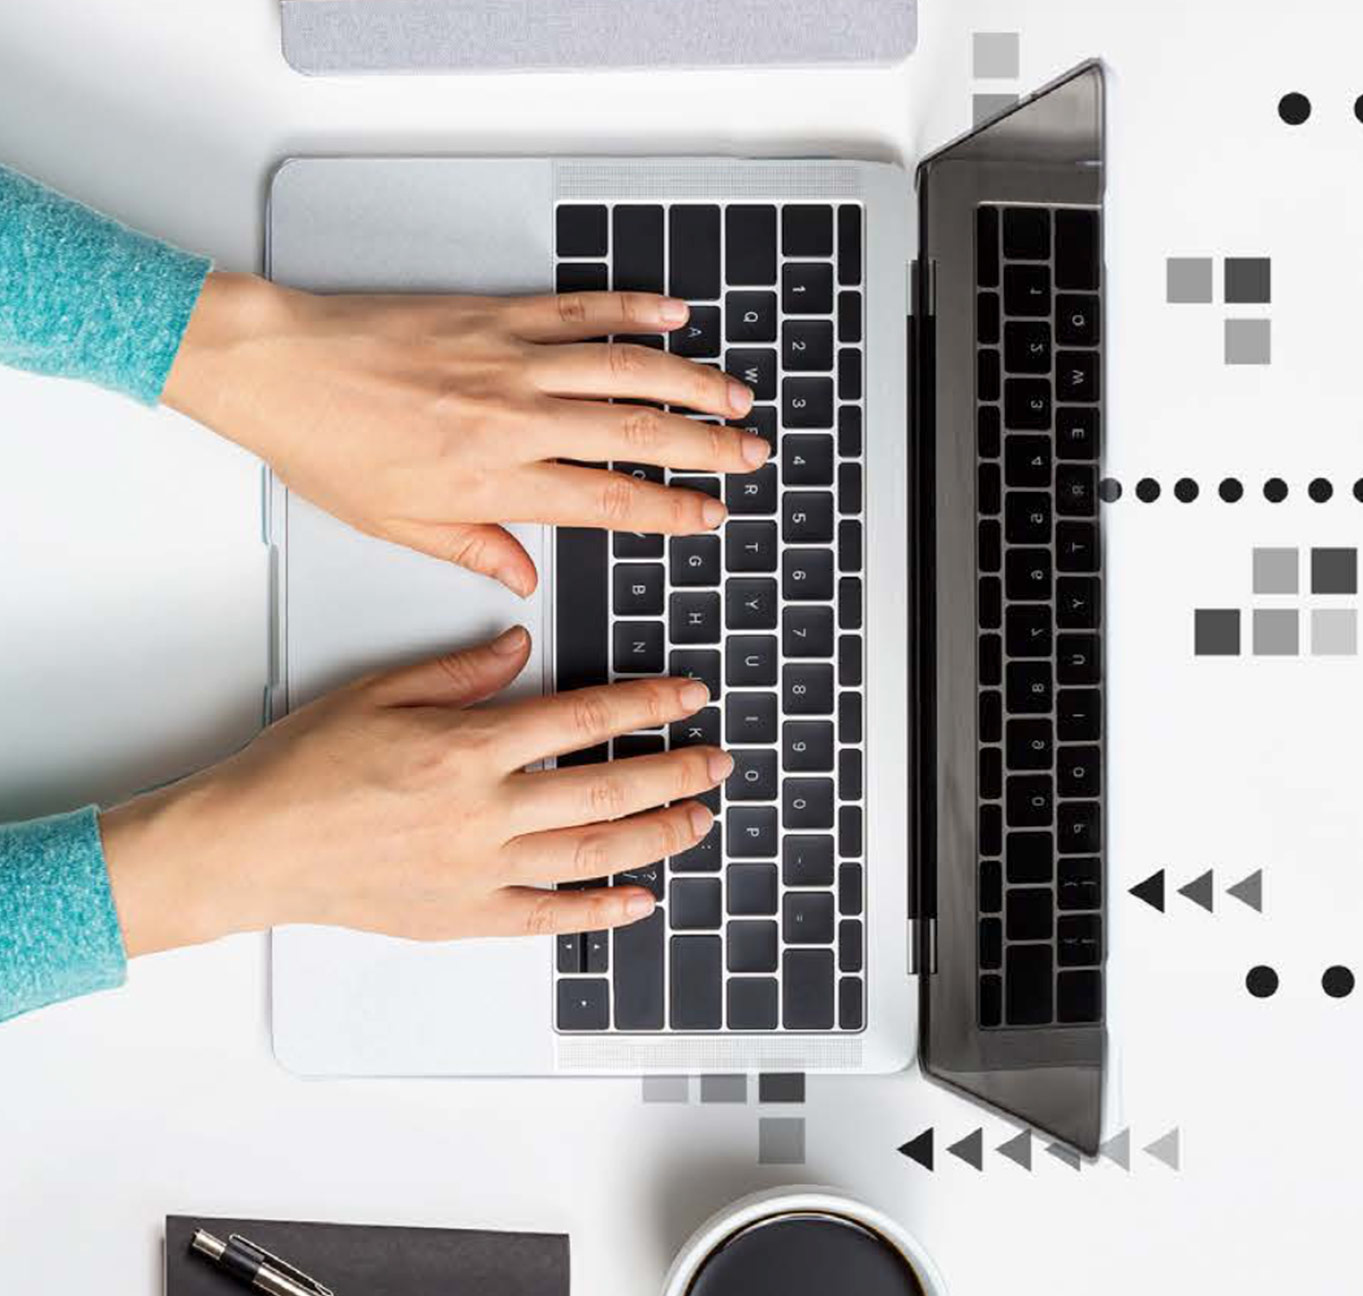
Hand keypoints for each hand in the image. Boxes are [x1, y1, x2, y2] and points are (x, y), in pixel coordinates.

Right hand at [98, 629, 731, 955]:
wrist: (252, 846)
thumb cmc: (304, 770)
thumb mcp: (378, 692)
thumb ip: (460, 672)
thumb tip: (521, 645)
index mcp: (469, 748)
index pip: (584, 720)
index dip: (648, 706)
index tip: (688, 697)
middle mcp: (486, 812)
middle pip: (607, 789)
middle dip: (675, 773)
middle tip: (717, 763)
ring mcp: (481, 870)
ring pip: (593, 853)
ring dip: (657, 837)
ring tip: (698, 821)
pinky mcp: (466, 916)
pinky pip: (551, 918)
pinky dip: (602, 912)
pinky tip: (640, 901)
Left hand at [162, 273, 767, 593]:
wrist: (277, 367)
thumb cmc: (327, 446)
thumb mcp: (399, 526)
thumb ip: (475, 550)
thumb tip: (523, 582)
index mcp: (495, 480)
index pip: (608, 501)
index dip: (670, 511)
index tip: (709, 516)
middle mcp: (515, 418)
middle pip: (635, 433)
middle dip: (705, 447)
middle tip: (750, 454)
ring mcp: (510, 358)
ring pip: (623, 369)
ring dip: (689, 381)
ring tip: (734, 395)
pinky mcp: (494, 314)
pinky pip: (578, 310)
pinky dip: (631, 310)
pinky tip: (672, 316)